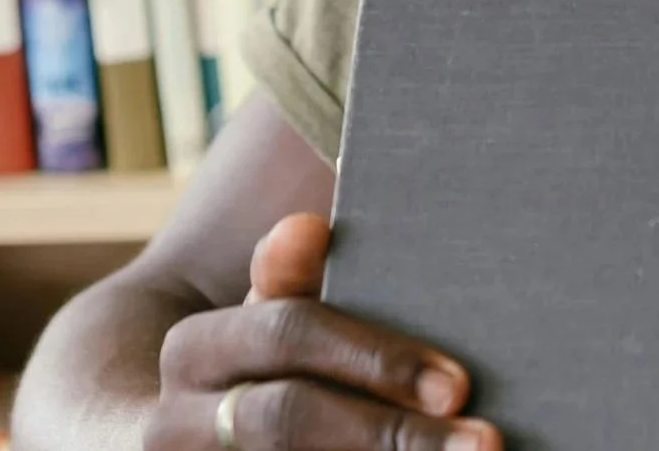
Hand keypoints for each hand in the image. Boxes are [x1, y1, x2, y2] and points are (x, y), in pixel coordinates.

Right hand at [147, 214, 501, 449]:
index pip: (289, 334)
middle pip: (288, 421)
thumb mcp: (267, 312)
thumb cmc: (256, 358)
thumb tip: (306, 228)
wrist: (178, 427)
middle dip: (390, 434)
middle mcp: (174, 423)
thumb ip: (290, 275)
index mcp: (194, 349)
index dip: (376, 359)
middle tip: (484, 442)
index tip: (458, 385)